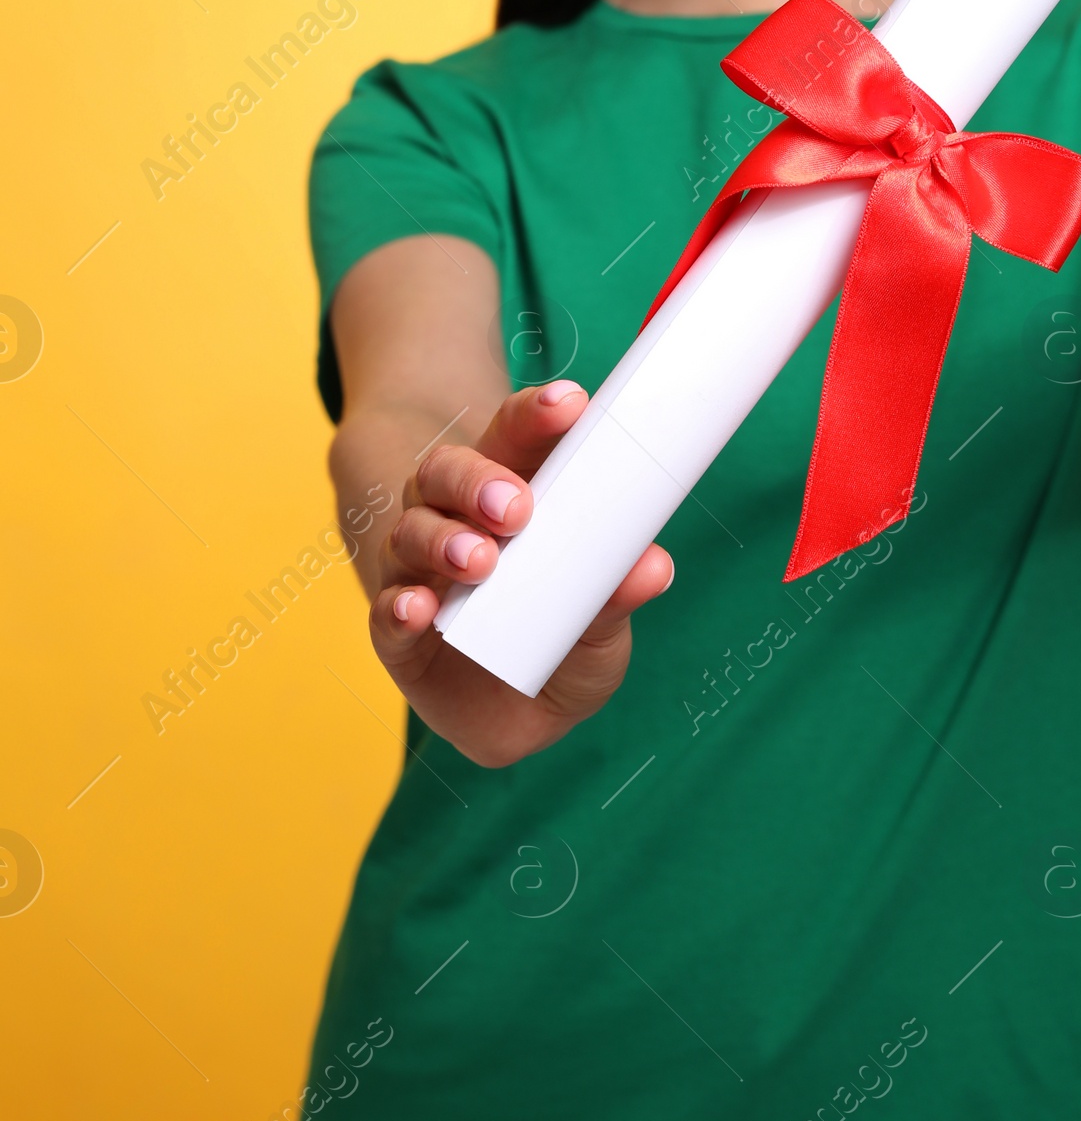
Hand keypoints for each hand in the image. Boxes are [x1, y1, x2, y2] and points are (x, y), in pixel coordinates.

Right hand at [369, 381, 673, 768]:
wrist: (519, 717)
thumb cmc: (563, 642)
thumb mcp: (601, 620)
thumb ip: (617, 593)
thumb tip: (653, 566)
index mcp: (511, 495)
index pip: (514, 437)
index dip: (536, 415)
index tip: (571, 402)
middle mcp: (455, 521)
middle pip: (447, 472)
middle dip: (477, 481)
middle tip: (517, 507)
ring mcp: (419, 574)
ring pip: (411, 532)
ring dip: (441, 540)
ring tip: (480, 560)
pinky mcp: (397, 635)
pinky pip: (386, 612)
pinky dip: (398, 607)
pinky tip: (418, 607)